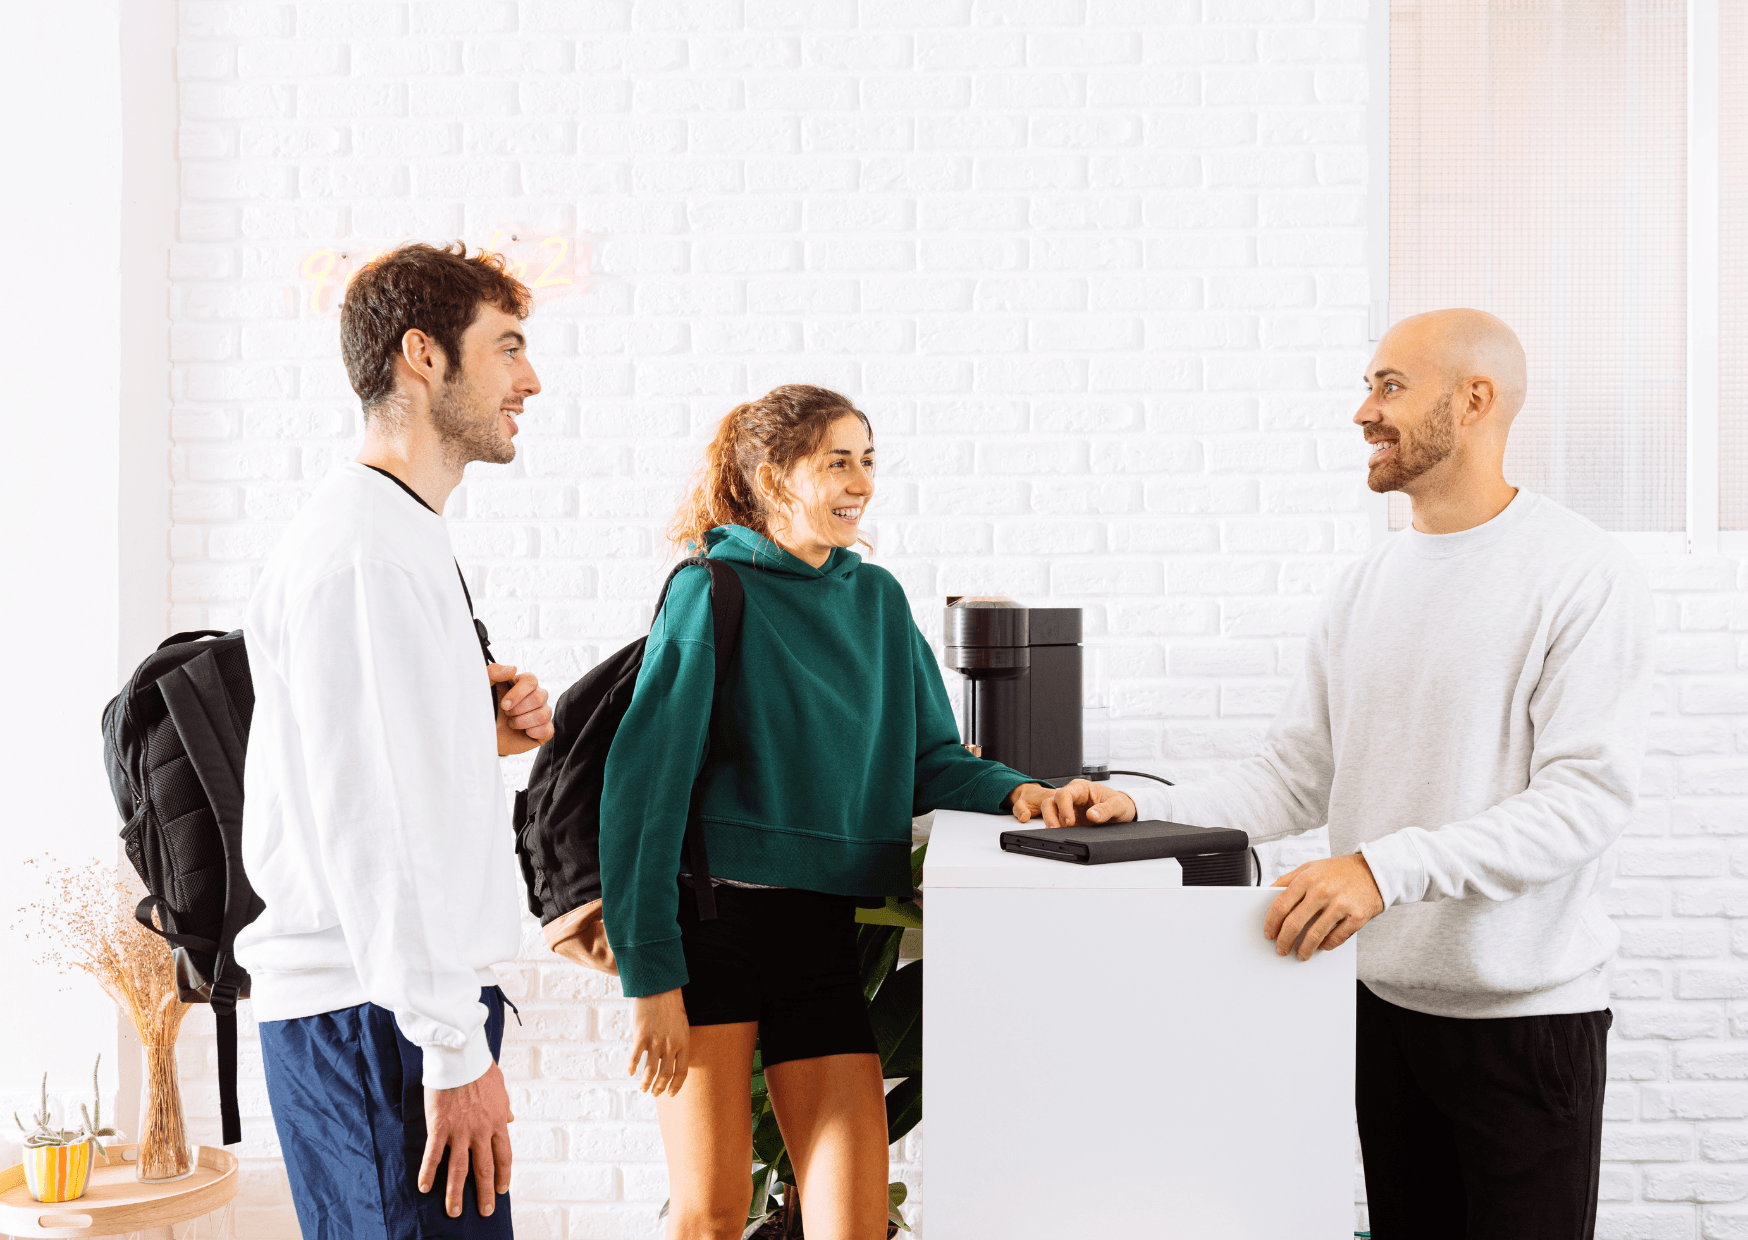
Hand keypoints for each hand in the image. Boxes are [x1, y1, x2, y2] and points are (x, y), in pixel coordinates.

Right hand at [418, 1062, 513, 1218]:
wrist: (462, 1056)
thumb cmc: (480, 1069)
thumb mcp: (500, 1088)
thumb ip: (503, 1108)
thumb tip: (509, 1120)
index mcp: (496, 1122)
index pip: (504, 1156)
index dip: (503, 1175)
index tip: (502, 1190)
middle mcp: (481, 1131)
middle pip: (484, 1169)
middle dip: (485, 1193)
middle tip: (485, 1211)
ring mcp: (460, 1131)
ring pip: (459, 1169)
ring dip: (456, 1193)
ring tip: (454, 1212)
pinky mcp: (440, 1127)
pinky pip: (433, 1155)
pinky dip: (429, 1173)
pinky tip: (424, 1188)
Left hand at [490, 664, 553, 755]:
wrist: (483, 734)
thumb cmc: (482, 709)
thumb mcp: (482, 687)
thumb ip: (493, 672)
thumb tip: (513, 669)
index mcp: (522, 683)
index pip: (531, 681)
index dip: (518, 694)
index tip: (504, 705)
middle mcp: (536, 695)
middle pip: (539, 697)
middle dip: (518, 710)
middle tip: (506, 714)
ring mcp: (542, 712)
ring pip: (544, 714)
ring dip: (522, 722)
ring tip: (511, 724)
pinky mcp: (545, 730)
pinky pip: (547, 730)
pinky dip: (533, 732)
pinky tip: (523, 732)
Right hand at [628, 988, 689, 1096]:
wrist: (660, 987)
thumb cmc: (671, 1007)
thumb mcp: (681, 1026)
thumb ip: (678, 1044)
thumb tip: (671, 1061)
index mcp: (683, 1043)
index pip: (682, 1072)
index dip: (676, 1086)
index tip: (670, 1094)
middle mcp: (670, 1045)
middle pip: (665, 1075)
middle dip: (659, 1088)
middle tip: (654, 1093)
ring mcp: (656, 1041)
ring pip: (650, 1071)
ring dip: (646, 1083)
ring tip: (642, 1088)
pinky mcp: (641, 1035)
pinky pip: (635, 1057)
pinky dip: (632, 1067)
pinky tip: (630, 1072)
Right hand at [1007, 779, 1137, 827]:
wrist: (1122, 813)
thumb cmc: (1119, 804)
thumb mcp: (1118, 805)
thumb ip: (1106, 809)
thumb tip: (1092, 815)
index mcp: (1081, 788)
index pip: (1065, 793)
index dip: (1064, 806)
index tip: (1070, 820)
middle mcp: (1072, 797)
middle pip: (1051, 802)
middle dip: (1050, 816)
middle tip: (1056, 829)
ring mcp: (1068, 810)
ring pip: (1049, 812)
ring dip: (1050, 823)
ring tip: (1057, 834)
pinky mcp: (1069, 821)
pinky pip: (1057, 824)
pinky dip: (1057, 831)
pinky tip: (1062, 836)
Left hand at [1264, 853, 1383, 960]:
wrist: (1374, 870)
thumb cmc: (1339, 870)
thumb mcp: (1311, 867)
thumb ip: (1289, 879)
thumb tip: (1268, 894)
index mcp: (1307, 878)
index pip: (1280, 905)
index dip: (1271, 923)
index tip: (1268, 933)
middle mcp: (1322, 891)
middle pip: (1294, 923)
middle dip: (1284, 941)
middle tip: (1281, 949)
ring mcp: (1340, 905)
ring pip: (1314, 935)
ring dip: (1304, 949)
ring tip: (1300, 954)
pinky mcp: (1356, 917)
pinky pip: (1336, 938)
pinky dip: (1326, 945)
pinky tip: (1321, 946)